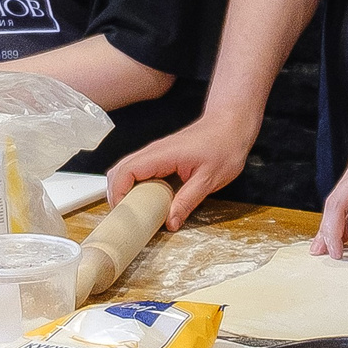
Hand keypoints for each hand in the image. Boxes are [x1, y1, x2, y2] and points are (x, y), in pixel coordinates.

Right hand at [107, 113, 257, 228]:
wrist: (231, 124)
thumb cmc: (224, 146)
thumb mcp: (209, 179)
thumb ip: (188, 201)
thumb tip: (170, 223)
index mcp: (162, 154)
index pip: (126, 171)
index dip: (118, 193)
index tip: (123, 213)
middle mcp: (153, 151)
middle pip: (119, 170)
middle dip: (116, 194)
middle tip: (127, 217)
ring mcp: (155, 153)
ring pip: (126, 170)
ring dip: (124, 190)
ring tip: (135, 212)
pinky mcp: (160, 157)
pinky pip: (139, 170)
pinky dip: (135, 185)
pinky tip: (147, 200)